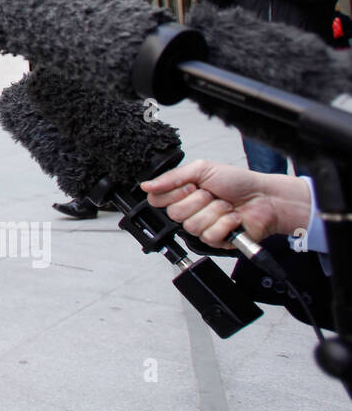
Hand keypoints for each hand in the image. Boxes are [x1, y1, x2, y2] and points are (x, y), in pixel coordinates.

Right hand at [140, 158, 311, 247]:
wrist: (264, 198)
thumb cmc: (237, 182)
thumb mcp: (202, 170)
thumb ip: (172, 178)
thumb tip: (146, 185)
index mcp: (182, 195)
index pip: (158, 200)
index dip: (173, 194)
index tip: (191, 186)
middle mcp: (189, 211)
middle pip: (174, 214)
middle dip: (198, 201)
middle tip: (212, 195)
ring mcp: (201, 227)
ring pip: (192, 225)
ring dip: (215, 212)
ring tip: (226, 206)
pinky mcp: (215, 241)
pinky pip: (209, 236)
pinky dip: (226, 224)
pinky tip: (233, 219)